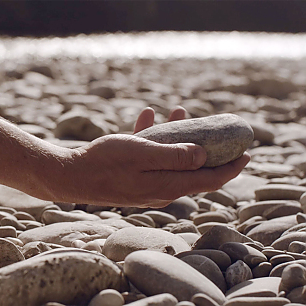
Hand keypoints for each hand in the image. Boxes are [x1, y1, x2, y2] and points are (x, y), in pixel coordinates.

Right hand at [57, 107, 249, 207]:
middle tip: (217, 132)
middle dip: (207, 149)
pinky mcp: (134, 177)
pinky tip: (148, 116)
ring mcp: (147, 183)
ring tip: (179, 112)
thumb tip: (204, 157)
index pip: (209, 180)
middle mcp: (161, 188)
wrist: (73, 176)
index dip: (231, 168)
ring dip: (178, 137)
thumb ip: (175, 157)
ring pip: (172, 160)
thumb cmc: (105, 163)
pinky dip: (154, 139)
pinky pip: (151, 157)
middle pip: (194, 170)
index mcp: (168, 185)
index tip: (246, 154)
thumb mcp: (142, 154)